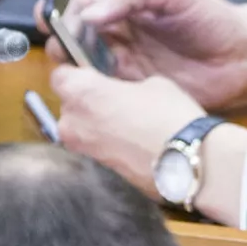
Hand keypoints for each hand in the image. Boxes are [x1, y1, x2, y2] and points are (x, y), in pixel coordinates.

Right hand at [45, 0, 246, 110]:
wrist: (242, 57)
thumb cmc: (212, 18)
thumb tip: (90, 13)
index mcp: (124, 6)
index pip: (82, 6)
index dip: (60, 11)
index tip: (47, 17)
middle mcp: (120, 35)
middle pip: (75, 38)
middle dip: (62, 42)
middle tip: (63, 48)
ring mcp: (126, 64)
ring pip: (85, 67)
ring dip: (75, 69)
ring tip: (74, 71)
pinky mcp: (136, 90)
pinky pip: (106, 92)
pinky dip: (94, 92)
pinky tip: (91, 92)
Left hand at [51, 66, 246, 224]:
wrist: (186, 163)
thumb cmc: (169, 114)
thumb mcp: (150, 83)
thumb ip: (122, 86)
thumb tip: (119, 94)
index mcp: (81, 92)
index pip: (60, 76)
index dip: (75, 74)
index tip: (91, 75)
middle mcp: (71, 122)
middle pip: (69, 106)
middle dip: (87, 103)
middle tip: (115, 102)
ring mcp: (80, 151)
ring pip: (80, 130)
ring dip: (95, 126)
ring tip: (126, 127)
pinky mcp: (94, 172)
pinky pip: (94, 150)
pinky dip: (106, 146)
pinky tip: (130, 145)